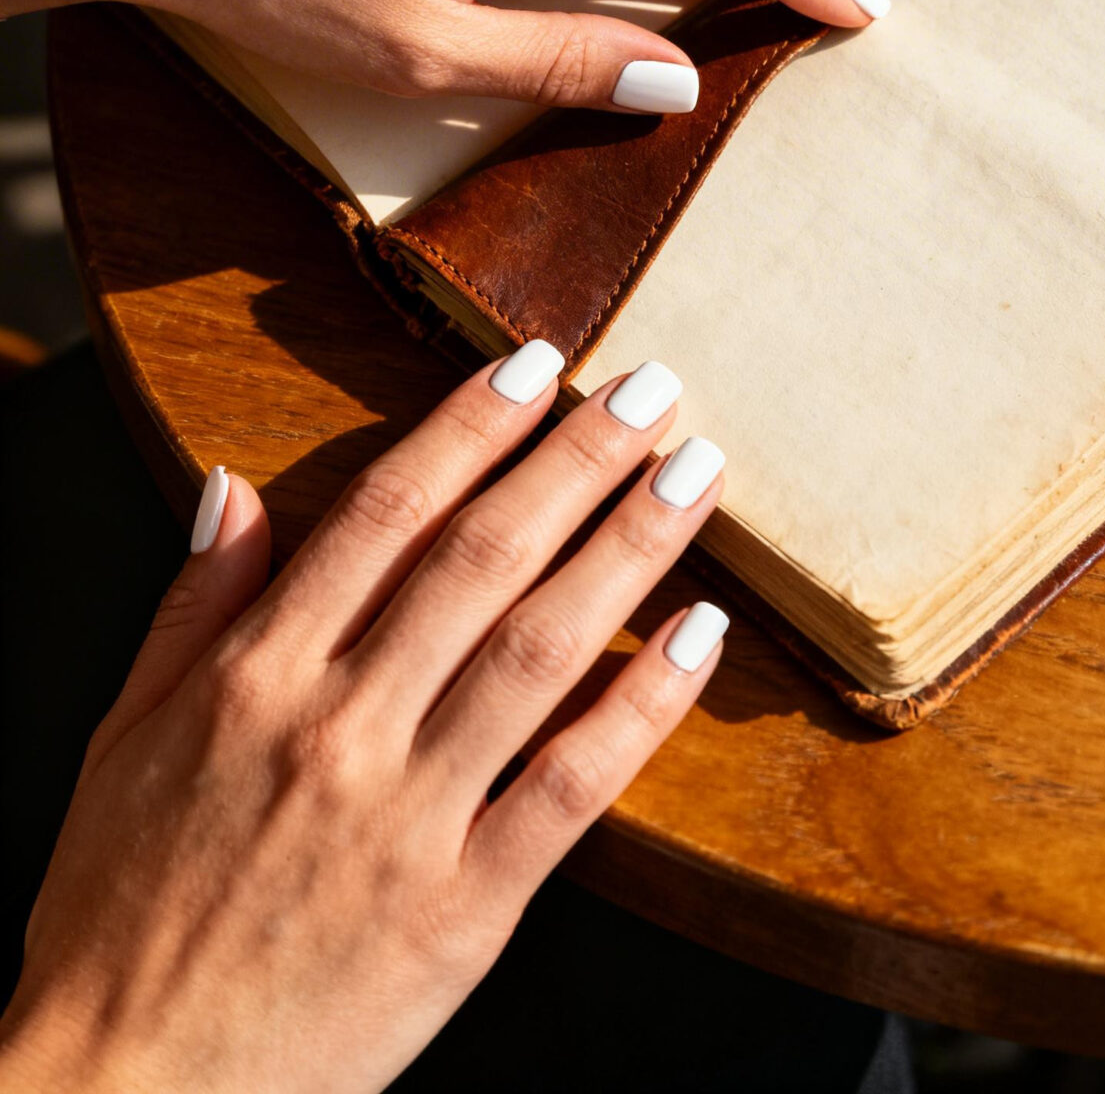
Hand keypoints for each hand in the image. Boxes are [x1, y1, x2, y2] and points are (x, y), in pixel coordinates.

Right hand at [0, 345, 726, 1093]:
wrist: (129, 1093)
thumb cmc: (121, 911)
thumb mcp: (124, 737)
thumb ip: (190, 604)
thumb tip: (232, 484)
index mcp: (256, 674)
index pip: (385, 511)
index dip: (470, 427)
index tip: (537, 365)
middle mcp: (338, 727)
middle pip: (482, 557)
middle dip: (576, 460)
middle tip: (652, 390)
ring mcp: (407, 818)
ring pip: (538, 650)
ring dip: (629, 550)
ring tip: (695, 476)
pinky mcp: (463, 912)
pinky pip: (571, 790)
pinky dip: (641, 708)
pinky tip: (701, 637)